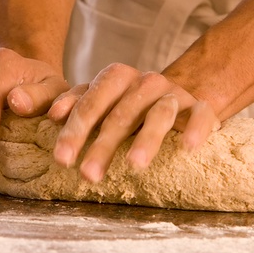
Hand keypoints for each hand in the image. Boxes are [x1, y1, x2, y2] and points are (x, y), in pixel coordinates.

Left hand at [48, 63, 219, 182]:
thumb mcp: (99, 101)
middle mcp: (145, 82)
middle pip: (121, 113)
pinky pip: (200, 115)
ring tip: (135, 165)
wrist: (177, 96)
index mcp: (117, 77)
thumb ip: (74, 104)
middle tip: (88, 175)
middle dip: (103, 145)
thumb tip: (53, 115)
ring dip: (147, 139)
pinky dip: (195, 129)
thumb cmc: (128, 105)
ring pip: (159, 114)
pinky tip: (187, 149)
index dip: (75, 130)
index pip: (91, 102)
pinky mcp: (200, 106)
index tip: (62, 159)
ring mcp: (174, 93)